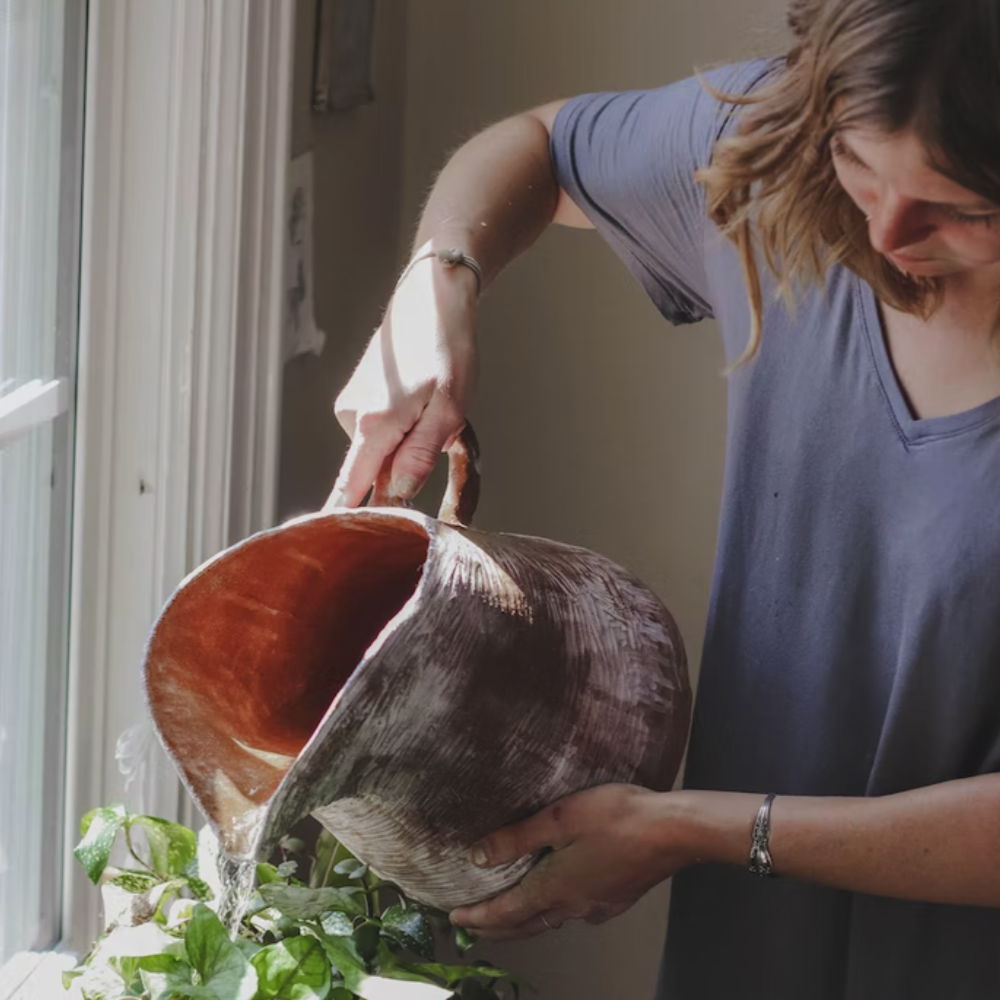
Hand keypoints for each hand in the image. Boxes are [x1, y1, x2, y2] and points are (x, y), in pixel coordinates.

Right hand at [324, 254, 478, 509]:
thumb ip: (419, 456)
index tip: (319, 548)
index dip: (341, 520)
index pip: (350, 487)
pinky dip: (401, 427)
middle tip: (444, 438)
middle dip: (406, 470)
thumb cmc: (448, 348)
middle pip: (372, 472)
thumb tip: (397, 495)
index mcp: (374, 424)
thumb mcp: (449, 408)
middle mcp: (352, 417)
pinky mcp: (358, 397)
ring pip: (380, 450)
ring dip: (409, 444)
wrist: (433, 296)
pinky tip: (420, 400)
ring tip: (435, 409)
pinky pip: (379, 432)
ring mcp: (352, 405)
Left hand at [449, 784, 693, 941]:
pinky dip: (553, 911)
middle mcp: (574, 906)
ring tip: (508, 916)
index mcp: (555, 888)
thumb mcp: (559, 818)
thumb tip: (477, 856)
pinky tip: (559, 899)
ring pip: (551, 920)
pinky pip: (575, 912)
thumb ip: (518, 838)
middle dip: (496, 927)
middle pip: (526, 925)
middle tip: (473, 927)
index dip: (478, 917)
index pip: (506, 911)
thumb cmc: (617, 816)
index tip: (455, 920)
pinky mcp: (617, 899)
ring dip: (524, 921)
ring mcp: (598, 906)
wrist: (674, 831)